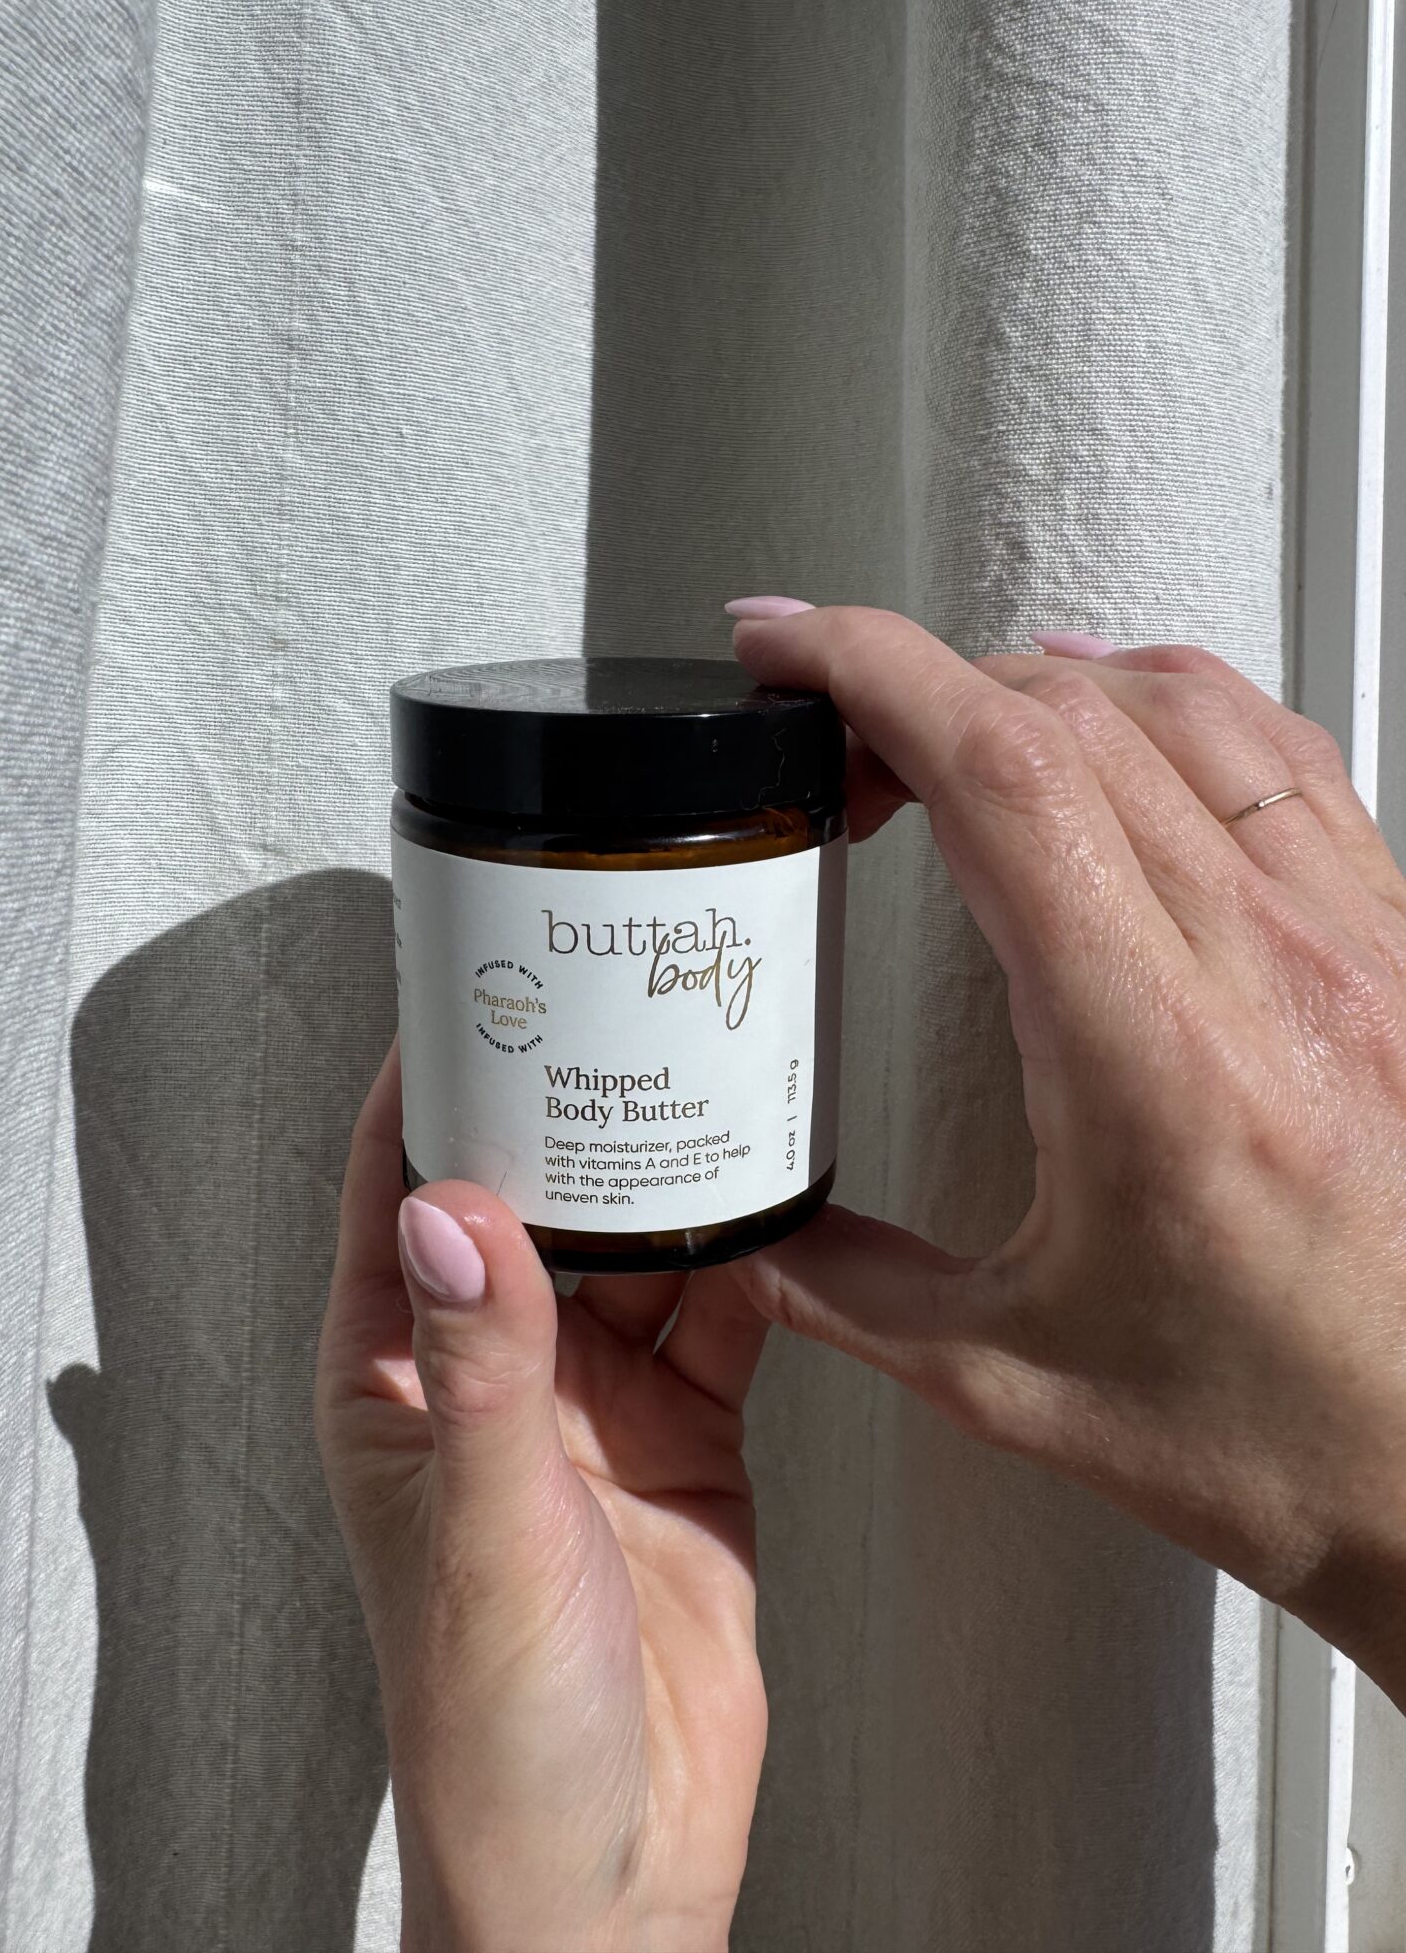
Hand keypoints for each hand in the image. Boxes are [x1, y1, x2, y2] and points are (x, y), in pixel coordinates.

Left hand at [314, 1045, 768, 1952]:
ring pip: (639, 1244)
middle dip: (574, 1104)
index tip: (475, 983)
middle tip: (624, 1004)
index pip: (397, 1189)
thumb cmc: (492, 1732)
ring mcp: (594, 1405)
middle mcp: (495, 1375)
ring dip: (675, 1175)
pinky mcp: (688, 1437)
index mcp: (399, 1381)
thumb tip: (449, 1206)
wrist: (616, 1869)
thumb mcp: (482, 1531)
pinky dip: (757, 1260)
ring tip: (716, 1084)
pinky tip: (784, 1207)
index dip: (430, 1078)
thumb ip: (480, 1369)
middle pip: (532, 1194)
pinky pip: (724, 1315)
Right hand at [726, 603, 1405, 1703]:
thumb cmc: (1287, 1441)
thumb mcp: (1017, 1379)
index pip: (1002, 776)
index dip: (872, 675)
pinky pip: (1284, 759)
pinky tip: (1128, 722)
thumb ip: (849, 1292)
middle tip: (833, 735)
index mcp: (1156, 1059)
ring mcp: (1355, 941)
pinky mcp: (1397, 947)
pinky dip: (1179, 705)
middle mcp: (1271, 967)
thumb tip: (753, 1236)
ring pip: (1188, 708)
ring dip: (1041, 683)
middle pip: (1073, 714)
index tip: (785, 652)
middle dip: (921, 681)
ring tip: (953, 719)